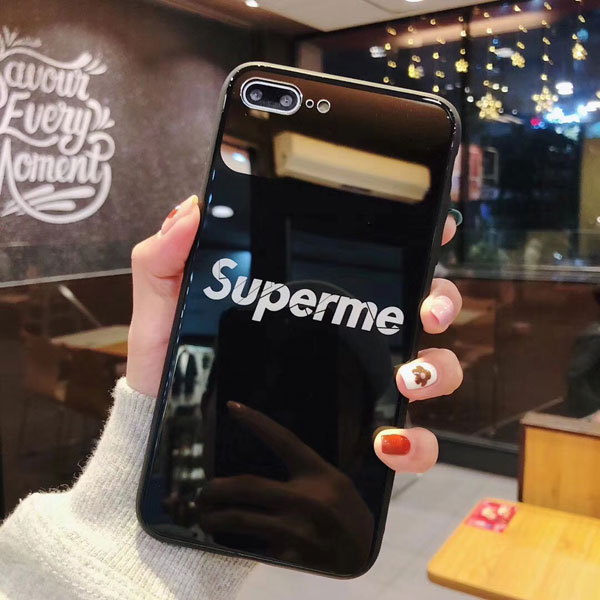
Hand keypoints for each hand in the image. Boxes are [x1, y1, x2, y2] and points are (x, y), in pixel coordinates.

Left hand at [126, 194, 462, 474]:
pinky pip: (403, 439)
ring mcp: (353, 383)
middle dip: (439, 302)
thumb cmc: (172, 363)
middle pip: (417, 309)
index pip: (373, 261)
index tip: (435, 229)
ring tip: (407, 376)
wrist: (169, 428)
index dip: (413, 242)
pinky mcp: (352, 432)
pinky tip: (389, 441)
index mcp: (311, 298)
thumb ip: (166, 257)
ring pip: (427, 369)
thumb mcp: (165, 306)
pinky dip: (414, 443)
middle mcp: (343, 335)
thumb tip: (192, 211)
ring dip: (436, 370)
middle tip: (425, 311)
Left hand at [198, 401, 374, 572]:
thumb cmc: (346, 509)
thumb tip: (263, 462)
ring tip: (204, 516)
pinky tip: (223, 538)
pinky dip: (234, 540)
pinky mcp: (288, 553)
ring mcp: (295, 528)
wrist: (363, 551)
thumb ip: (303, 471)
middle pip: (246, 485)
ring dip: (214, 517)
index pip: (282, 439)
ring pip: (241, 519)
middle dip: (215, 488)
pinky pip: (251, 544)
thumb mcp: (334, 479)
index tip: (233, 406)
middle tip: (202, 492)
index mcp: (317, 472)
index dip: (256, 421)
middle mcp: (304, 497)